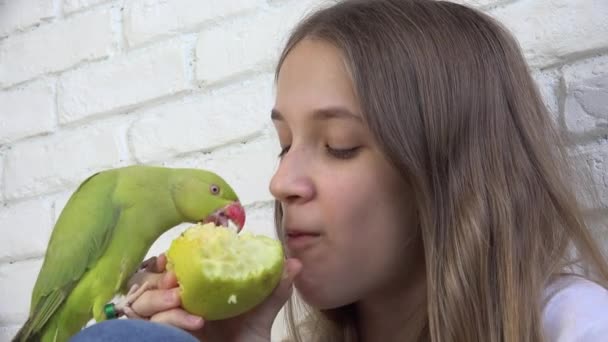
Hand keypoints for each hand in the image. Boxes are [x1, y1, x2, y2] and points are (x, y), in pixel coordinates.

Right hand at [126, 253, 301, 341]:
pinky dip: (170, 319)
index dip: (168, 258)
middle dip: (159, 275)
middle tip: (175, 278)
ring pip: (142, 302)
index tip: (175, 252)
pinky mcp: (161, 338)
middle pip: (149, 281)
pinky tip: (194, 322)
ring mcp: (165, 324)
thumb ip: (275, 290)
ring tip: (181, 298)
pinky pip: (151, 325)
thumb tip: (295, 263)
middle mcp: (175, 305)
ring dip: (159, 296)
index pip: (170, 267)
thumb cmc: (245, 341)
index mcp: (195, 291)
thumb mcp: (261, 315)